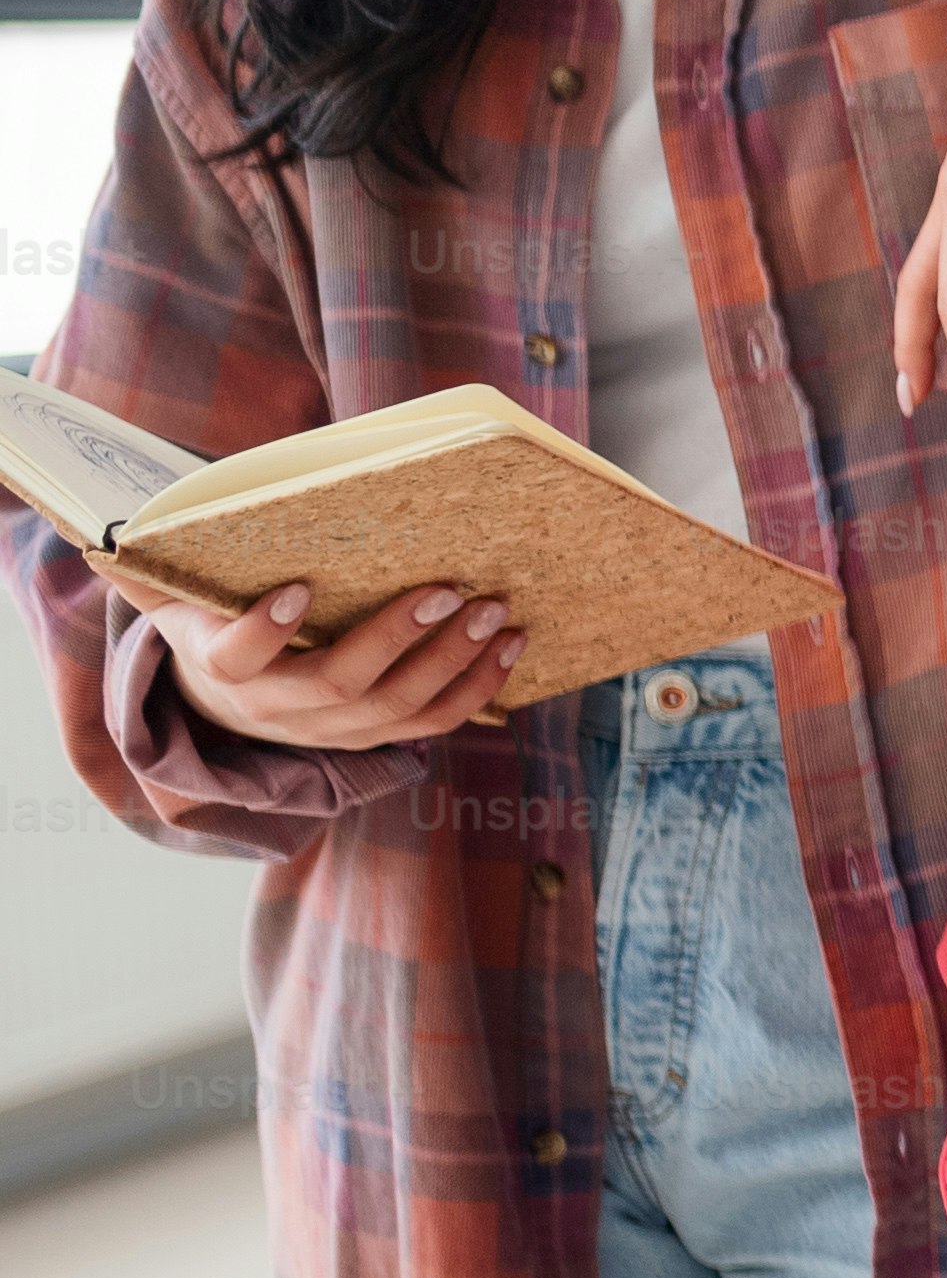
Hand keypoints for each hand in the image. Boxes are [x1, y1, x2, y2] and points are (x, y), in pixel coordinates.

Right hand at [126, 576, 514, 748]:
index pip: (239, 657)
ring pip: (400, 709)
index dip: (267, 630)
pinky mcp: (375, 739)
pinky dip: (478, 688)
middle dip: (399, 637)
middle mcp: (278, 711)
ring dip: (456, 662)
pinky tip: (512, 645)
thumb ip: (152, 575)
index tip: (298, 590)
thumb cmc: (212, 631)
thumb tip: (104, 538)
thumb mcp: (177, 606)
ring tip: (497, 613)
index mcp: (224, 670)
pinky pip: (432, 723)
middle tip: (450, 589)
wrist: (229, 708)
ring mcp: (332, 732)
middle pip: (342, 684)